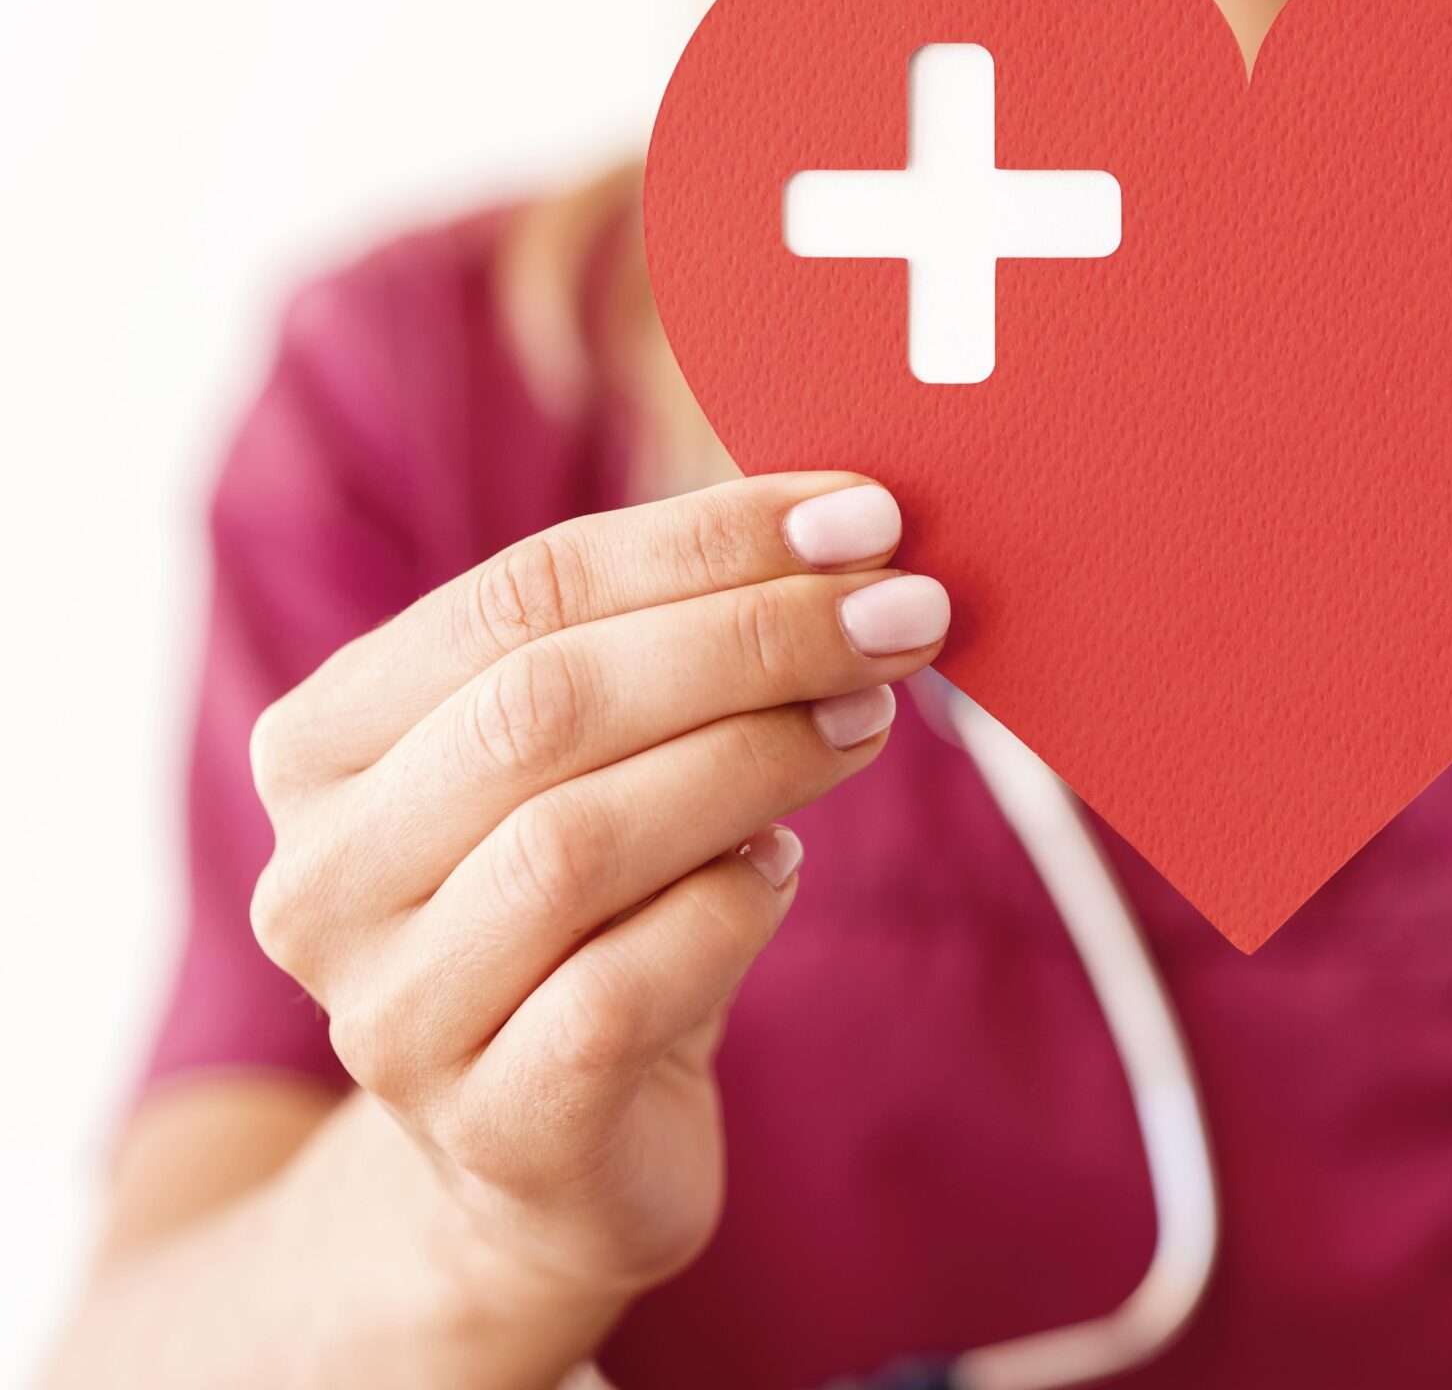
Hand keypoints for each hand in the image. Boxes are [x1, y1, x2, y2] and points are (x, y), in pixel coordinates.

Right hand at [247, 474, 945, 1307]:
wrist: (550, 1158)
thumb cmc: (595, 919)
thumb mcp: (602, 768)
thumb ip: (670, 651)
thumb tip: (849, 539)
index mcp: (326, 746)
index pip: (518, 592)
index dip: (705, 543)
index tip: (862, 517)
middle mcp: (323, 878)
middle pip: (544, 705)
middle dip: (751, 640)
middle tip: (902, 616)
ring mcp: (390, 1015)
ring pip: (576, 842)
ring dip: (755, 761)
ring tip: (865, 723)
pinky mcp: (491, 1126)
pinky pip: (622, 986)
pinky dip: (731, 905)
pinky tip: (782, 869)